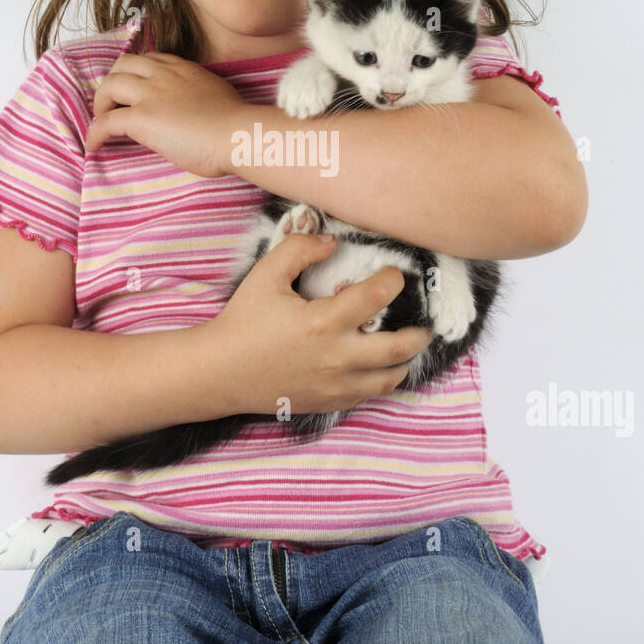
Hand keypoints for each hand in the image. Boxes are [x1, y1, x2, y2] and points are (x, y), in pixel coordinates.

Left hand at [84, 51, 244, 177]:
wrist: (238, 135)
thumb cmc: (237, 125)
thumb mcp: (217, 96)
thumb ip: (199, 96)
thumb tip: (193, 110)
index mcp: (184, 69)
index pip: (151, 58)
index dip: (137, 72)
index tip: (134, 88)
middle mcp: (164, 75)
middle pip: (123, 64)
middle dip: (113, 82)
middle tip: (113, 103)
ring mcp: (151, 94)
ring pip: (110, 85)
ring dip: (101, 103)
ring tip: (102, 120)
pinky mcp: (142, 118)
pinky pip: (106, 122)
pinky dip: (95, 133)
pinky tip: (94, 145)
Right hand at [208, 233, 435, 416]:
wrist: (219, 372)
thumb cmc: (242, 321)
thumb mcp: (265, 275)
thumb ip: (299, 249)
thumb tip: (332, 241)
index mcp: (324, 322)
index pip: (377, 295)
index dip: (393, 280)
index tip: (393, 275)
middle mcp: (337, 358)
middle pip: (399, 347)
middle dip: (419, 332)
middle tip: (424, 322)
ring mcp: (335, 386)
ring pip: (390, 377)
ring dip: (404, 360)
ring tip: (405, 346)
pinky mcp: (328, 403)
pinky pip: (369, 394)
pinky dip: (380, 379)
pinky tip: (377, 366)